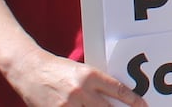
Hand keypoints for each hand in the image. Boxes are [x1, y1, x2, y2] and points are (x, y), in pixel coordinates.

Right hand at [5, 51, 145, 105]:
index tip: (143, 106)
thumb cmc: (57, 69)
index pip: (118, 90)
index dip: (133, 100)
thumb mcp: (80, 71)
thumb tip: (114, 97)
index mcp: (89, 75)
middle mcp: (81, 90)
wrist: (29, 69)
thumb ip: (96, 84)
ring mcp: (68, 104)